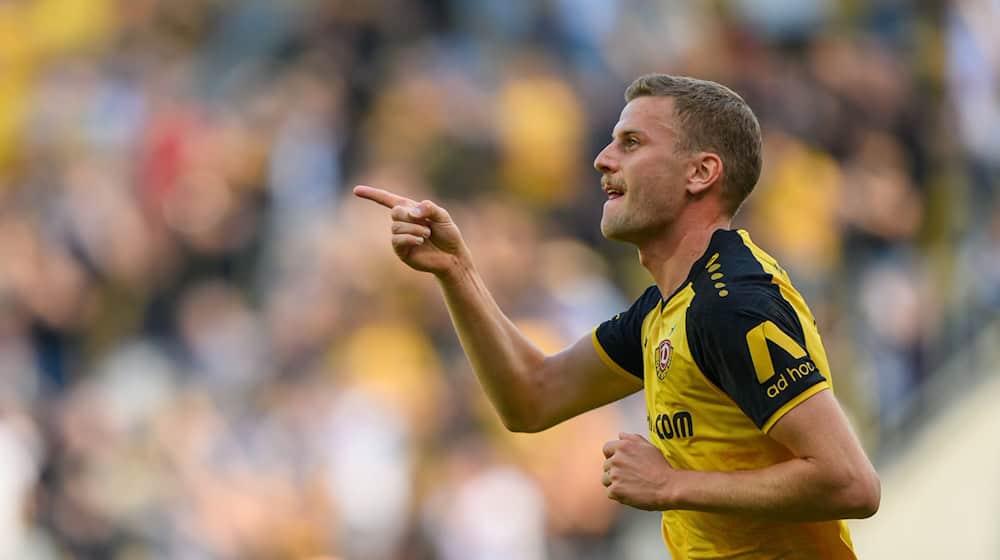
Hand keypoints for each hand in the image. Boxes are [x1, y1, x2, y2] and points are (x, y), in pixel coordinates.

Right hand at [353, 185, 469, 276]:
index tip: (356, 190)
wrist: (453, 256)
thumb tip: (411, 212)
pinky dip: (410, 237)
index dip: (372, 194)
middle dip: (409, 215)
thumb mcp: (443, 216)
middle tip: (425, 223)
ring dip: (415, 229)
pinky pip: (397, 240)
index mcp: (410, 211)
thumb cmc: (448, 234)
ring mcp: (400, 238)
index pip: (387, 200)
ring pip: (397, 227)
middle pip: (394, 212)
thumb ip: (429, 208)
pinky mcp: (401, 251)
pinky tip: (420, 240)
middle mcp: (402, 223)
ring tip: (427, 234)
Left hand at [602, 432, 674, 510]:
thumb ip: (632, 438)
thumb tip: (620, 435)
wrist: (668, 486)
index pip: (606, 449)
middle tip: (630, 476)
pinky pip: (610, 492)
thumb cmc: (660, 467)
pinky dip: (618, 494)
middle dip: (615, 471)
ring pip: (606, 479)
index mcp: (623, 447)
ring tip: (630, 485)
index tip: (619, 463)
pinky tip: (630, 492)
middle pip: (606, 466)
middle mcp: (616, 459)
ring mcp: (615, 475)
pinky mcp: (615, 490)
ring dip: (615, 483)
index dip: (612, 456)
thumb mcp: (648, 446)